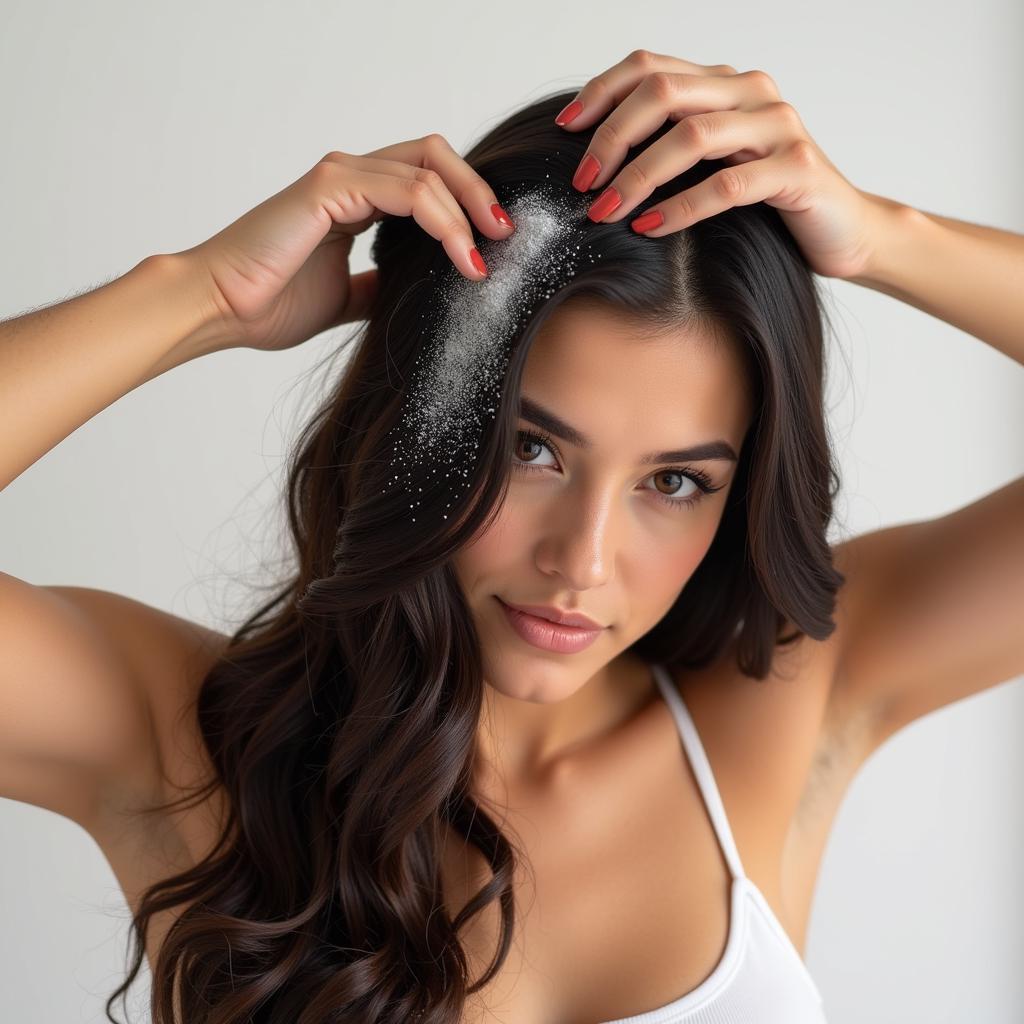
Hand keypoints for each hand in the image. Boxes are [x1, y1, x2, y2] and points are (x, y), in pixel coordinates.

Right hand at [176, 137, 515, 352]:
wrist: (220, 310)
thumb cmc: (268, 303)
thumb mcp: (347, 297)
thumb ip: (380, 283)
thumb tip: (416, 292)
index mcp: (355, 197)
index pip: (427, 178)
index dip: (466, 204)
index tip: (494, 247)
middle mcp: (351, 176)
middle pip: (436, 157)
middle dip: (478, 193)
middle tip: (506, 236)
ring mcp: (340, 175)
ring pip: (429, 169)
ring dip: (469, 212)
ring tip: (486, 258)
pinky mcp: (331, 186)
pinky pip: (408, 191)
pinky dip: (444, 221)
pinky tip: (463, 257)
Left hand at [555, 50, 882, 280]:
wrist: (845, 231)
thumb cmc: (768, 204)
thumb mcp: (712, 166)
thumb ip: (670, 148)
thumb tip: (595, 161)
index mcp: (724, 84)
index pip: (649, 66)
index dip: (600, 93)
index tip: (565, 131)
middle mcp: (750, 92)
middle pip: (662, 92)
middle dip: (612, 138)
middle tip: (584, 183)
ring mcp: (777, 125)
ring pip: (690, 136)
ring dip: (638, 176)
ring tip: (606, 210)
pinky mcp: (796, 168)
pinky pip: (726, 185)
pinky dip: (680, 208)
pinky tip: (649, 228)